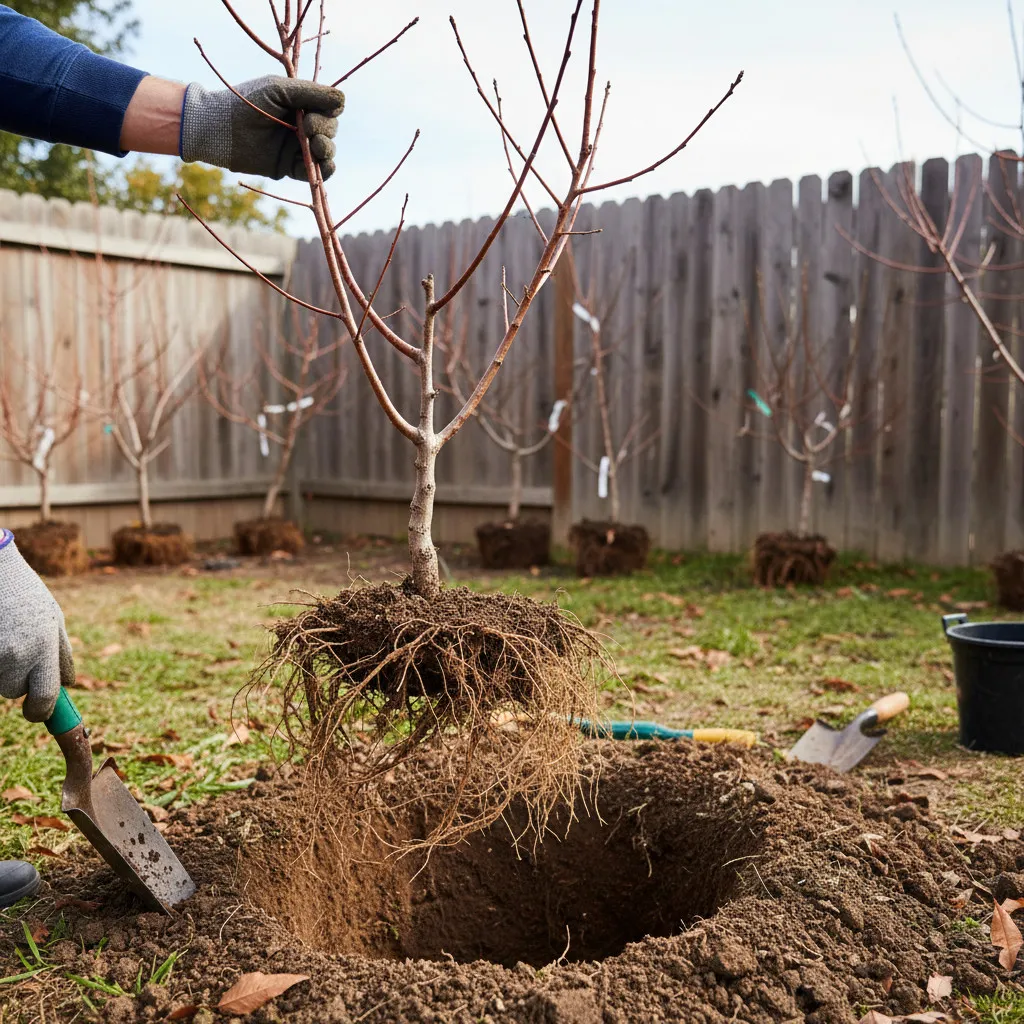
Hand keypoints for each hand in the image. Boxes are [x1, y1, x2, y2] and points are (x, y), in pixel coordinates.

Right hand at [0, 533, 75, 721]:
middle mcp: (18, 653)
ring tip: (6, 639)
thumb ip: (62, 654)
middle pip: (15, 691)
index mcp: (45, 646)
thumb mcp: (54, 620)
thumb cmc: (27, 595)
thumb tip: (68, 684)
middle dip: (18, 682)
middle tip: (19, 656)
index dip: (41, 710)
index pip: (46, 696)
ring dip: (2, 670)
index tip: (37, 712)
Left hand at [180, 76, 343, 180]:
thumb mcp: (279, 89)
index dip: (330, 109)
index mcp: (300, 103)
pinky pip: (318, 173)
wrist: (219, 128)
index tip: (313, 109)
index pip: (330, 107)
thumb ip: (311, 93)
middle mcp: (301, 125)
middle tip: (305, 126)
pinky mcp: (291, 168)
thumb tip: (342, 100)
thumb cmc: (246, 102)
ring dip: (327, 148)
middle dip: (324, 128)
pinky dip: (324, 170)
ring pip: (328, 150)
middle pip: (331, 128)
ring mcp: (297, 147)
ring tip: (315, 146)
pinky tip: (322, 164)